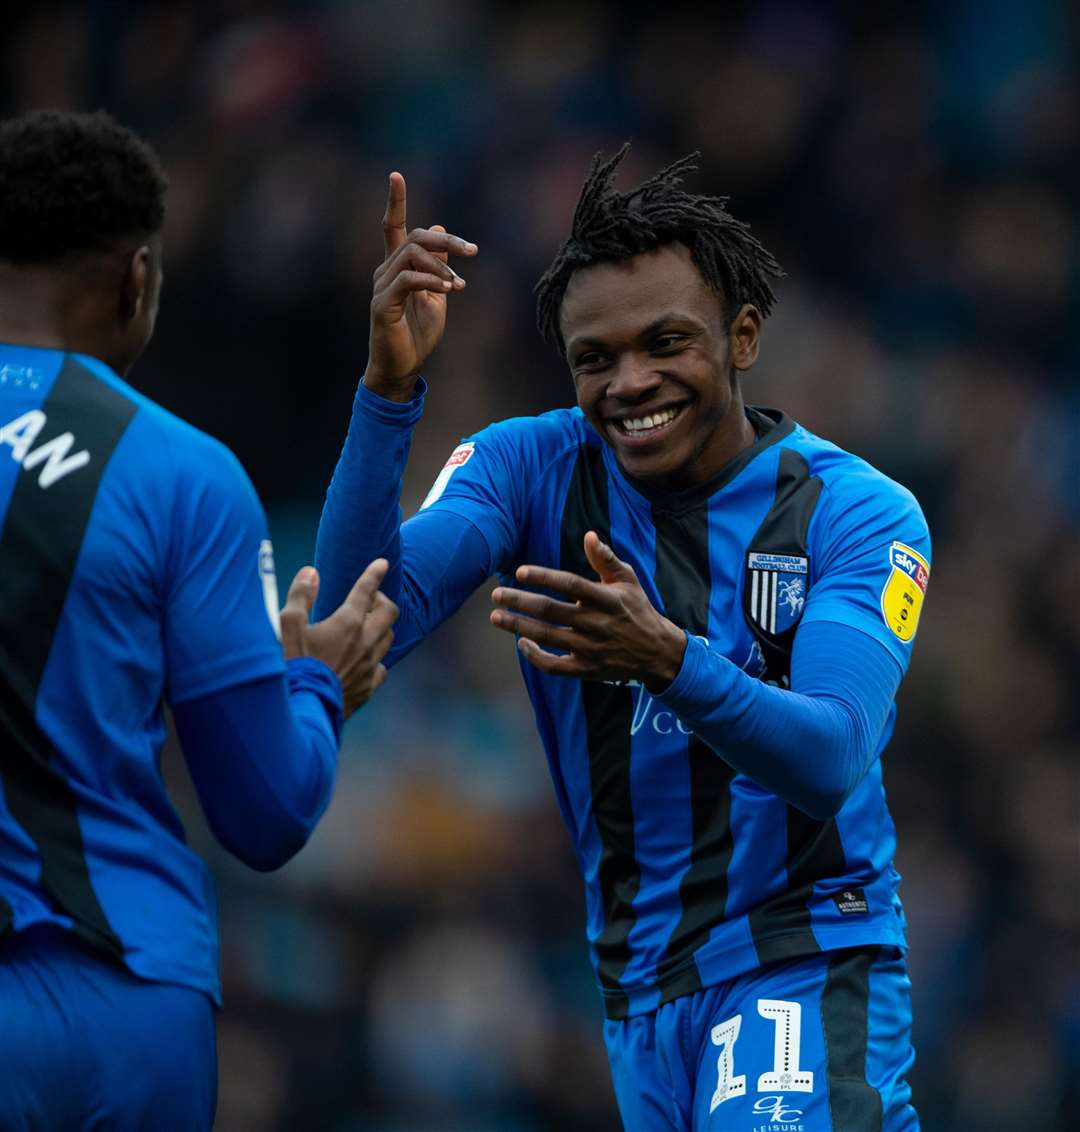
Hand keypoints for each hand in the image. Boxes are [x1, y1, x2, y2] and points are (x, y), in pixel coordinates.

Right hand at [280, 560, 398, 716]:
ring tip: (364, 626)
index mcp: (347, 623)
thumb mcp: (288, 626)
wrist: (303, 710)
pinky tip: (363, 660)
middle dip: (381, 600)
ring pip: (388, 638)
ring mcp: (370, 666)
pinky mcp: (368, 687)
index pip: (366, 590)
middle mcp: (365, 642)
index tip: (382, 563)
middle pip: (389, 612)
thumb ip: (300, 596)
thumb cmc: (292, 666)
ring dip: (380, 627)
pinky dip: (375, 659)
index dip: (374, 573)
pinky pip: (381, 667)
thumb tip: (311, 572)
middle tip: (366, 601)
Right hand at [365, 172, 477, 401]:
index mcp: (397, 267)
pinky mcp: (382, 305)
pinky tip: (448, 290)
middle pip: (415, 238)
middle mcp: (385, 271)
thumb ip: (438, 265)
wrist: (402, 367)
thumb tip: (440, 229)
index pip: (393, 227)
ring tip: (459, 285)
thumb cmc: (417, 334)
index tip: (395, 175)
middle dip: (446, 240)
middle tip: (472, 250)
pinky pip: (408, 280)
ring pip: (412, 256)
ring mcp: (381, 287)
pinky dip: (431, 281)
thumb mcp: (436, 294)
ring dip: (442, 266)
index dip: (395, 202)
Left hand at [489, 531, 687, 689]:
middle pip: (551, 611)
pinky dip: (535, 657)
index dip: (544, 577)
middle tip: (497, 595)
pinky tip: (521, 643)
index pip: (570, 584)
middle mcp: (596, 624)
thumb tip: (588, 535)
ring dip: (518, 626)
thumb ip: (606, 559)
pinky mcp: (587, 669)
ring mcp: (590, 649)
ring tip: (496, 617)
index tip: (520, 571)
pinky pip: (555, 667)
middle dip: (520, 602)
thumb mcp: (628, 580)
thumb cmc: (637, 609)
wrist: (657, 652)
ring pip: (547, 637)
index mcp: (606, 599)